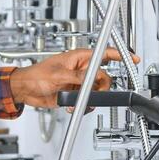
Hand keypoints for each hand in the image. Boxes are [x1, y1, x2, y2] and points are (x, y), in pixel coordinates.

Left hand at [10, 48, 137, 108]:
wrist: (26, 90)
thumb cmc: (36, 75)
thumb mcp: (58, 74)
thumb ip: (77, 77)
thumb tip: (91, 80)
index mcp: (79, 58)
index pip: (104, 53)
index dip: (120, 55)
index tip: (132, 58)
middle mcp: (81, 69)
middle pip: (104, 77)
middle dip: (101, 88)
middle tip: (93, 93)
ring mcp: (79, 82)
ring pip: (97, 91)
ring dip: (90, 99)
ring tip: (78, 102)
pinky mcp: (75, 94)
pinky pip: (87, 101)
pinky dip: (83, 106)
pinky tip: (72, 106)